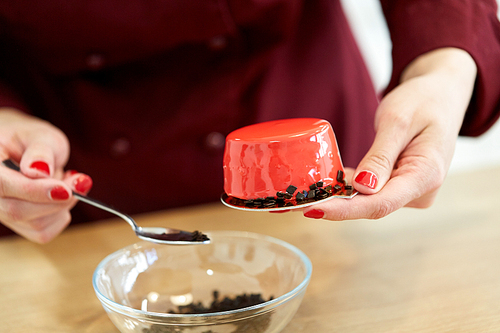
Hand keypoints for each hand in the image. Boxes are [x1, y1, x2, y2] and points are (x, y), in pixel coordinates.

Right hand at [0, 108, 92, 242]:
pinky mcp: (17, 225)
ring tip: (68, 181)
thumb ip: (40, 151)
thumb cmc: (31, 140)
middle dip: (56, 200)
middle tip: (79, 181)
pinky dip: (60, 216)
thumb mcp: (39, 135)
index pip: (2, 186)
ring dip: (62, 206)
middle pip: (18, 211)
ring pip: (34, 224)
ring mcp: (1, 213)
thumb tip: (39, 170)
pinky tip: (60, 195)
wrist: (27, 151)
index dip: (34, 190)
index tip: (65, 189)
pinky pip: (42, 232)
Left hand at [303, 48, 476, 219]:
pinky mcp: (402, 186)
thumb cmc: (423, 101)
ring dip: (341, 196)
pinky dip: (351, 188)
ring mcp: (412, 191)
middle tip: (300, 201)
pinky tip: (329, 183)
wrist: (441, 95)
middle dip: (337, 205)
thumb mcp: (397, 121)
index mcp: (426, 175)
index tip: (314, 210)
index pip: (380, 204)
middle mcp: (421, 190)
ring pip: (370, 201)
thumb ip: (381, 156)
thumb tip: (363, 188)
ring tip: (308, 193)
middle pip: (372, 206)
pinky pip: (373, 192)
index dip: (345, 210)